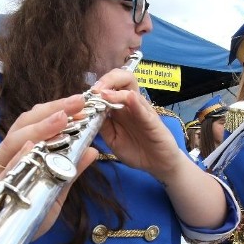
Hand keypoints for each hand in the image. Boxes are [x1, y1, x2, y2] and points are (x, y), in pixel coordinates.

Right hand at [0, 94, 97, 238]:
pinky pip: (6, 169)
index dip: (57, 109)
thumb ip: (71, 170)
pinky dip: (19, 156)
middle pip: (24, 124)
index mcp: (18, 152)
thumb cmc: (27, 214)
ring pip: (14, 140)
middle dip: (52, 111)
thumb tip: (93, 150)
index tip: (81, 103)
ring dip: (39, 128)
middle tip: (78, 103)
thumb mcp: (56, 190)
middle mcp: (5, 157)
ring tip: (62, 118)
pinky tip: (33, 146)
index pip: (36, 122)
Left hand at [91, 67, 186, 182]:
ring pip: (131, 89)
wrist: (157, 164)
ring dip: (116, 88)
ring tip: (103, 93)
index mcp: (119, 107)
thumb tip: (88, 113)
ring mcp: (142, 110)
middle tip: (95, 90)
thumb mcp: (112, 139)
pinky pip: (143, 108)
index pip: (109, 87)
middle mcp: (130, 104)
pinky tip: (128, 98)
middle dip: (107, 79)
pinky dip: (134, 101)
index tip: (85, 96)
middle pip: (122, 79)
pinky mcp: (152, 121)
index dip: (97, 87)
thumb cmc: (135, 150)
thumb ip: (102, 126)